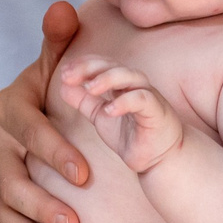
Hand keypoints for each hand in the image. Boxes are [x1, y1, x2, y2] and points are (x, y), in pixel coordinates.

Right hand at [0, 2, 89, 222]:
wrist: (14, 128)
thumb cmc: (44, 97)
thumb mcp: (48, 70)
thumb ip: (57, 44)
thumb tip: (63, 6)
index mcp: (8, 113)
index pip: (26, 130)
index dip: (52, 152)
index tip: (84, 175)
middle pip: (7, 179)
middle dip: (39, 205)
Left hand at [56, 55, 185, 173]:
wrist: (160, 158)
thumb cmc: (132, 134)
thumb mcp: (100, 116)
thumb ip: (84, 101)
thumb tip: (62, 86)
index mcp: (122, 83)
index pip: (101, 64)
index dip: (82, 65)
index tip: (64, 73)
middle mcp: (135, 84)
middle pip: (113, 65)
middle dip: (90, 68)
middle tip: (69, 75)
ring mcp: (148, 95)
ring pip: (130, 76)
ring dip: (108, 79)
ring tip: (90, 88)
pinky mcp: (157, 111)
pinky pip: (142, 100)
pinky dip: (125, 102)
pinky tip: (109, 110)